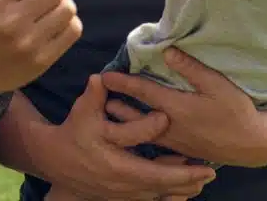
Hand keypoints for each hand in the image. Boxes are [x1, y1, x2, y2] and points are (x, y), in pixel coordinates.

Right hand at [40, 74, 215, 199]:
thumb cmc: (73, 135)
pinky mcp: (125, 197)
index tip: (170, 121)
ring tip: (204, 179)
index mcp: (111, 159)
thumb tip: (101, 77)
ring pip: (158, 193)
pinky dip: (171, 196)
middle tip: (208, 171)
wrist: (58, 163)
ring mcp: (124, 193)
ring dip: (182, 188)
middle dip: (184, 176)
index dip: (151, 132)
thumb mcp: (81, 114)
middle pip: (156, 180)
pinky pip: (153, 199)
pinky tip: (189, 190)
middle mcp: (120, 180)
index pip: (135, 145)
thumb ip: (94, 97)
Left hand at [101, 48, 266, 167]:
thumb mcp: (218, 85)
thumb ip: (192, 68)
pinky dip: (138, 135)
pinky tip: (132, 132)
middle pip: (134, 115)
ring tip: (108, 112)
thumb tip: (167, 52)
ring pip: (140, 131)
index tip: (104, 76)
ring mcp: (174, 140)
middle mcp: (170, 125)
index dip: (122, 83)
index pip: (143, 92)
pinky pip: (152, 143)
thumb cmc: (237, 111)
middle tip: (95, 97)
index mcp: (177, 107)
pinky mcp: (180, 149)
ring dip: (124, 121)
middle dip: (114, 105)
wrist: (252, 145)